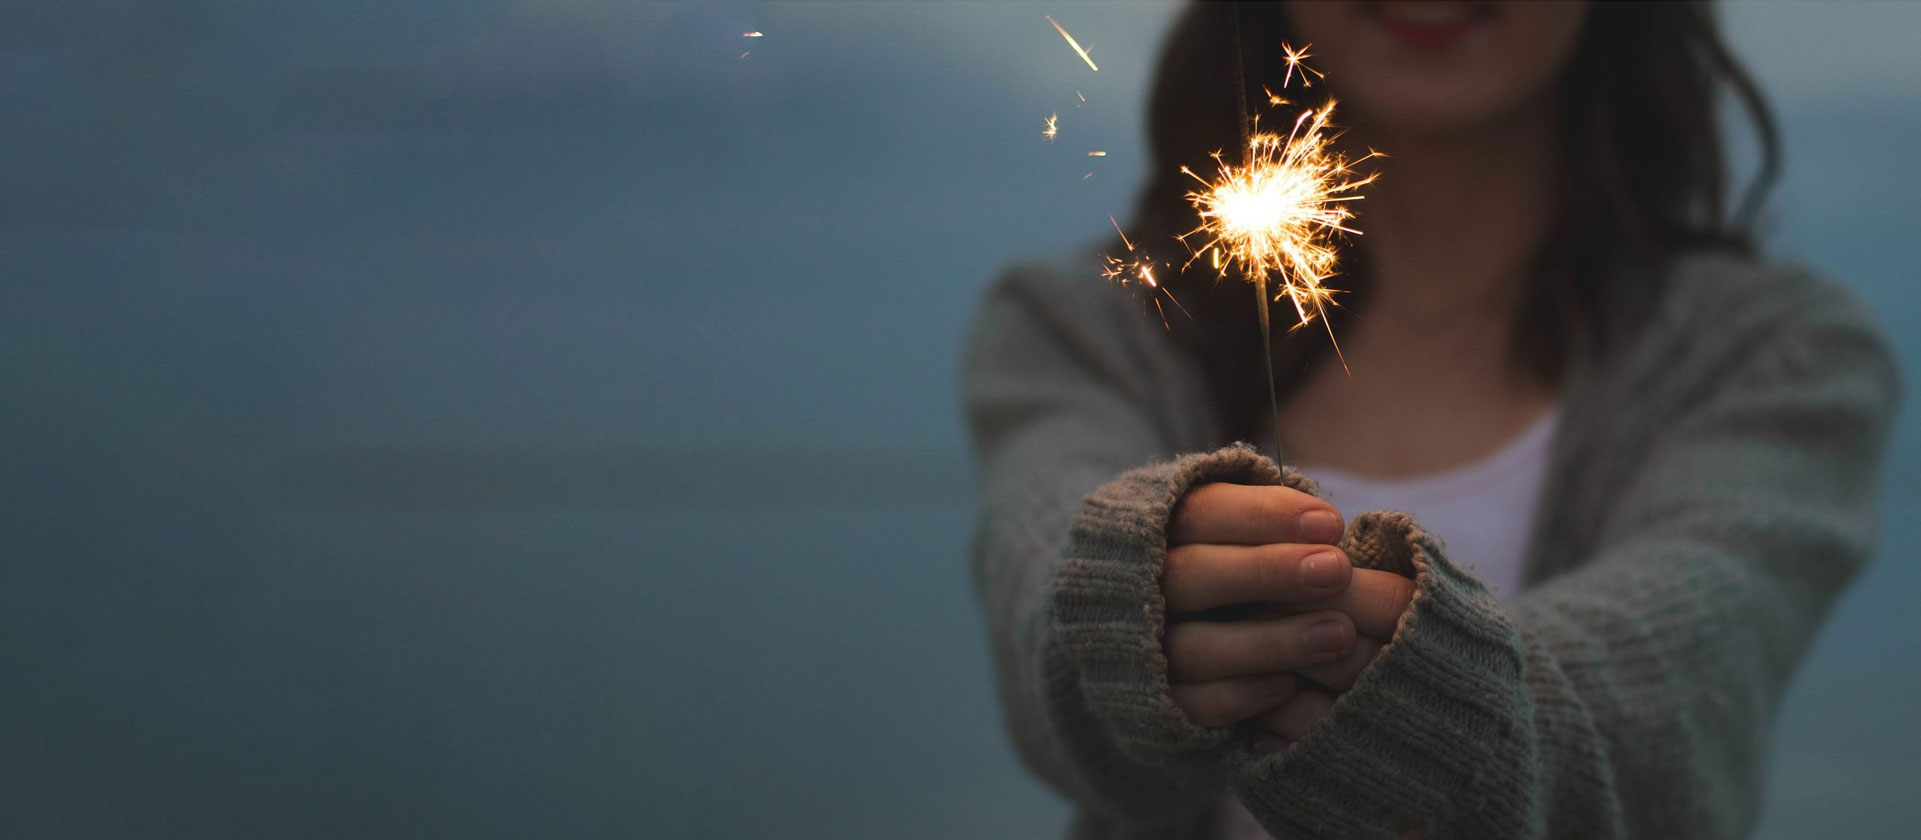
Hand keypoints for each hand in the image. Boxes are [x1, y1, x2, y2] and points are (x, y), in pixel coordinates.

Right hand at [1162, 482, 1354, 726]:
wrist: (1194, 664)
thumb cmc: (1249, 586)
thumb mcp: (1251, 543)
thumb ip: (1276, 531)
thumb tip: (1326, 525)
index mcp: (1159, 535)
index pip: (1200, 514)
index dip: (1262, 516)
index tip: (1331, 524)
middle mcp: (1143, 591)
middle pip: (1187, 575)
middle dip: (1266, 572)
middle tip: (1336, 570)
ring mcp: (1145, 651)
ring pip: (1189, 646)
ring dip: (1267, 641)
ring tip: (1339, 634)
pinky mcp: (1157, 705)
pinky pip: (1190, 705)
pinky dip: (1239, 694)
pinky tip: (1289, 685)